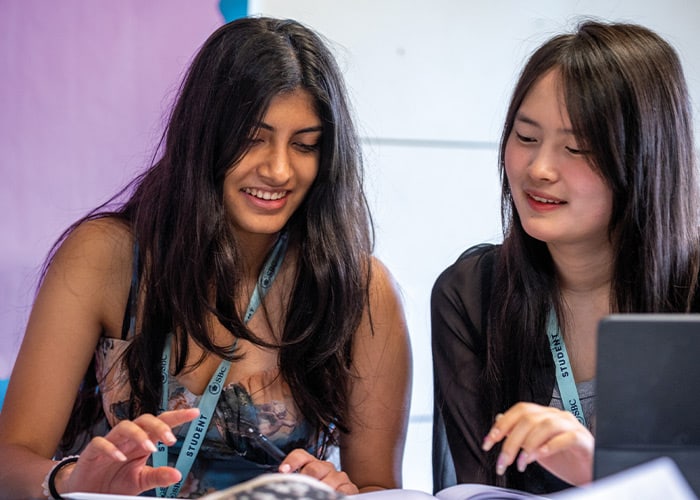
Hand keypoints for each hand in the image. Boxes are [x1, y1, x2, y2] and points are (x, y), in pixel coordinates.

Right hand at [61, 408, 199, 494]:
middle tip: (171, 439)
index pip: (162, 423)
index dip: (178, 416)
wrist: (86, 491)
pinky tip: (120, 457)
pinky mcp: (92, 452)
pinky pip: (100, 443)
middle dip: (160, 426)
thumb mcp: (140, 481)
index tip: (195, 413)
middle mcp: (128, 439)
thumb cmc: (114, 482)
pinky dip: (111, 449)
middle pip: (145, 420)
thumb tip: (178, 474)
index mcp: (142, 442)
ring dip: (139, 435)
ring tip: (150, 448)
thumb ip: (158, 476)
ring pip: (125, 426)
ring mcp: (110, 442)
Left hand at [279, 449, 358, 493]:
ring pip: (329, 479)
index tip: (283, 471)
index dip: (291, 461)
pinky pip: (344, 490)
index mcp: (311, 464)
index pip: (300, 455)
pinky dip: (337, 494)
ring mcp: (338, 476)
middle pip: (313, 468)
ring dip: (322, 490)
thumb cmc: (318, 490)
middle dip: (306, 480)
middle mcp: (325, 467)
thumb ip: (295, 482)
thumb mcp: (305, 484)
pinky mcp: (349, 487)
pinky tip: (331, 497)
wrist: (341, 494)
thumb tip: (280, 484)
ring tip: (317, 495)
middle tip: (300, 490)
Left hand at [481, 402, 592, 484]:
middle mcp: (556, 416)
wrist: (588, 472)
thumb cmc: (563, 459)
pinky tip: (539, 457)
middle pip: (528, 419)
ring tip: (521, 463)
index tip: (488, 443)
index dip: (502, 425)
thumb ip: (518, 433)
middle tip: (503, 461)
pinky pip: (567, 437)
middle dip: (511, 441)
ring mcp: (571, 425)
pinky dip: (550, 446)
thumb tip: (498, 420)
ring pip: (545, 425)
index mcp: (544, 415)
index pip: (519, 410)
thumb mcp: (535, 446)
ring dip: (528, 445)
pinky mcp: (583, 440)